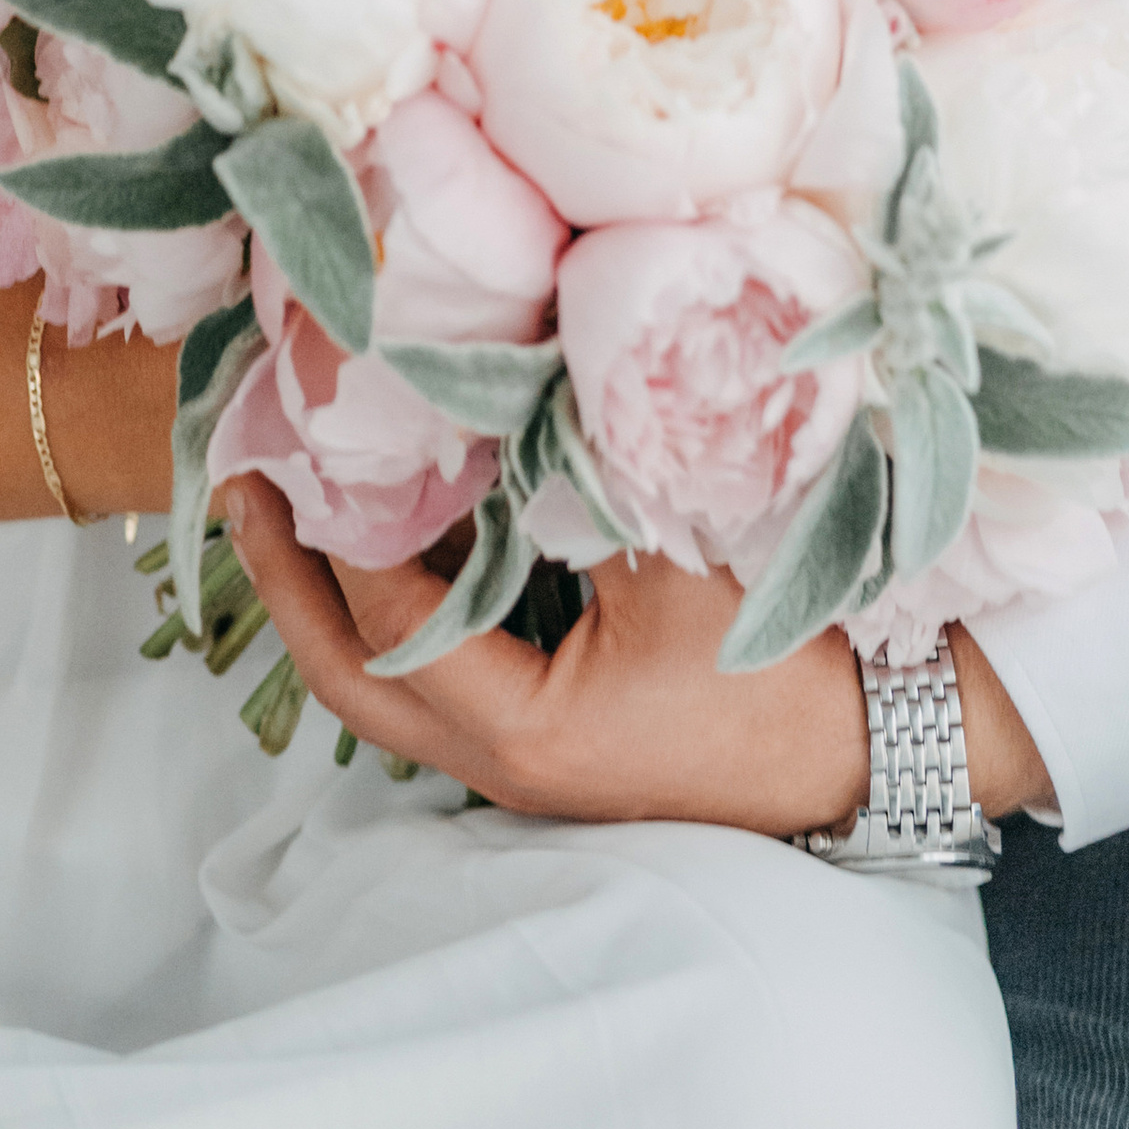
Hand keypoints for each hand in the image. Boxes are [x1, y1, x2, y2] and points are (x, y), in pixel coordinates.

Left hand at [222, 476, 1052, 828]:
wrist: (886, 743)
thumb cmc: (791, 659)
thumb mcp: (681, 547)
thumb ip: (580, 468)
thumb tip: (496, 369)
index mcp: (518, 730)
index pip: (385, 621)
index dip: (330, 531)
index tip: (292, 443)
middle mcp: (502, 760)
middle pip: (353, 671)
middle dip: (291, 578)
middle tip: (243, 483)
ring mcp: (528, 756)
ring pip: (397, 674)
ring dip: (347, 587)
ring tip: (307, 490)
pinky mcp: (558, 734)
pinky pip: (451, 665)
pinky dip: (414, 597)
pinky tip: (413, 523)